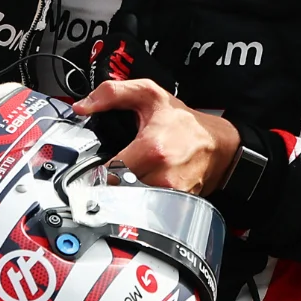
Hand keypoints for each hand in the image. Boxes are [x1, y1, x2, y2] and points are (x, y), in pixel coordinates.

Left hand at [72, 79, 240, 195]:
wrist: (218, 143)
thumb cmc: (184, 121)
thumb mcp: (149, 94)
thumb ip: (112, 93)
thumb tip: (82, 106)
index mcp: (152, 149)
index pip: (108, 172)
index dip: (94, 171)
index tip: (88, 167)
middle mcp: (162, 175)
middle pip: (116, 189)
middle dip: (106, 181)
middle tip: (105, 170)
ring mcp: (170, 193)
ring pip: (129, 200)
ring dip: (122, 191)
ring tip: (124, 176)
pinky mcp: (175, 204)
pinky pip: (146, 206)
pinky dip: (139, 198)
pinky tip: (141, 184)